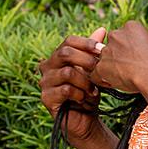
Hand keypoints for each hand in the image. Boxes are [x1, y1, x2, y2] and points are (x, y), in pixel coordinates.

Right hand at [38, 27, 106, 142]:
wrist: (85, 120)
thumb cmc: (88, 93)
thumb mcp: (94, 70)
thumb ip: (93, 51)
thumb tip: (102, 29)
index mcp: (57, 57)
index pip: (68, 41)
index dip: (86, 43)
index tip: (102, 50)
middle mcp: (47, 67)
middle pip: (65, 53)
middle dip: (86, 61)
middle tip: (100, 71)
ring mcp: (44, 82)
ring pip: (67, 72)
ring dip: (85, 82)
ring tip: (93, 91)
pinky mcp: (46, 98)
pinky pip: (65, 90)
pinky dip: (80, 94)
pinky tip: (85, 99)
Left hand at [88, 19, 147, 94]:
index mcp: (131, 27)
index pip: (124, 36)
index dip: (128, 48)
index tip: (134, 57)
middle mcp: (116, 35)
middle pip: (112, 46)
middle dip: (117, 56)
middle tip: (127, 68)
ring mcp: (106, 51)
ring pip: (103, 60)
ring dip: (110, 68)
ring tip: (122, 78)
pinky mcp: (101, 66)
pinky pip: (96, 74)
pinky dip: (102, 80)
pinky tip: (113, 84)